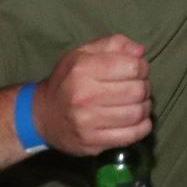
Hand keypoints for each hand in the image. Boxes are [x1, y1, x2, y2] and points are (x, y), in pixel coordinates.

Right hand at [32, 34, 151, 155]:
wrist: (42, 115)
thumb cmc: (68, 79)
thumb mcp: (84, 52)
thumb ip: (114, 44)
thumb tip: (140, 51)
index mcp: (83, 69)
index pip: (132, 67)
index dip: (143, 67)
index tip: (139, 70)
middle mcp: (84, 96)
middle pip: (137, 91)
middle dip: (145, 87)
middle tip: (139, 87)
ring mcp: (88, 122)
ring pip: (136, 113)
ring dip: (145, 107)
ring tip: (139, 103)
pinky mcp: (92, 143)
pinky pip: (131, 136)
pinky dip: (143, 128)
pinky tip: (139, 120)